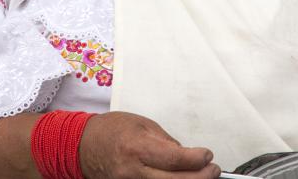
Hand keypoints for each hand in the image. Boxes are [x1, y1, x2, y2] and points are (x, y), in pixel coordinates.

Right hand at [79, 112, 220, 178]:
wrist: (83, 146)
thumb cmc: (111, 130)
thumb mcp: (142, 124)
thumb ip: (166, 141)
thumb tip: (188, 155)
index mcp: (137, 147)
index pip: (174, 158)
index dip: (197, 159)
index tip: (207, 155)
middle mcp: (133, 171)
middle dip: (201, 177)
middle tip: (213, 170)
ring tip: (201, 176)